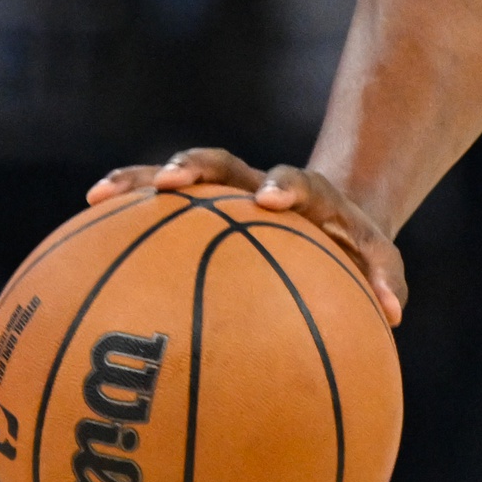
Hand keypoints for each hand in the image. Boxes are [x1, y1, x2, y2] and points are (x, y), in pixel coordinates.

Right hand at [87, 148, 405, 323]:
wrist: (332, 218)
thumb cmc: (353, 249)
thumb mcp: (376, 260)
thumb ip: (385, 281)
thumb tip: (393, 316)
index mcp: (308, 197)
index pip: (297, 183)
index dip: (284, 187)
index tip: (268, 199)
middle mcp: (260, 185)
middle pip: (229, 165)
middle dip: (201, 168)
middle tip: (174, 181)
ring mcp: (225, 192)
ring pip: (183, 176)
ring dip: (146, 179)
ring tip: (103, 192)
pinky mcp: (198, 203)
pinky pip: (156, 201)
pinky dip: (126, 200)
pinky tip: (88, 209)